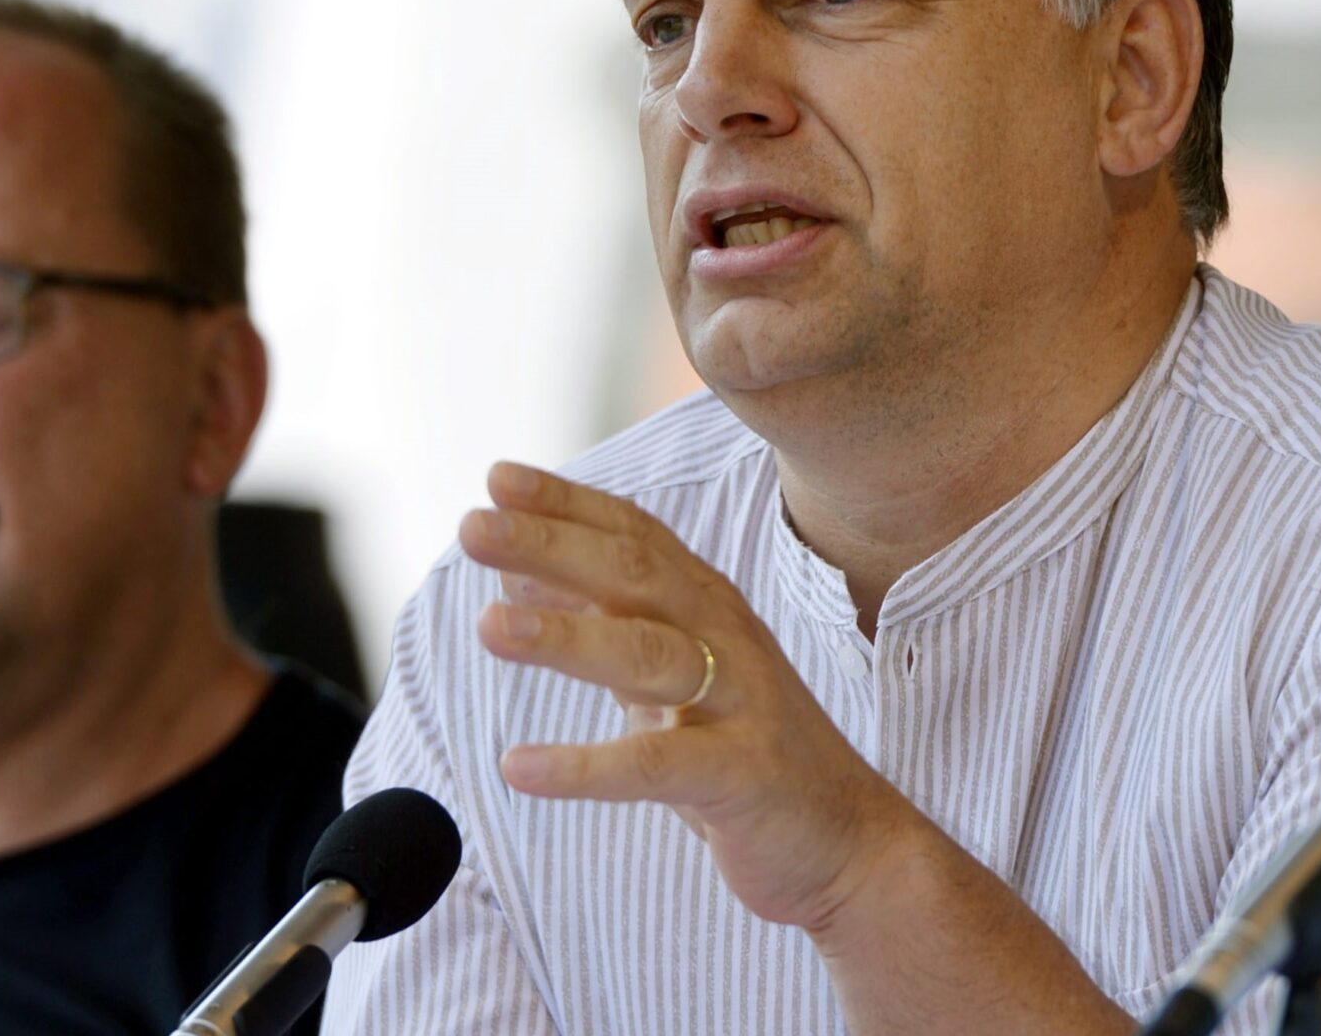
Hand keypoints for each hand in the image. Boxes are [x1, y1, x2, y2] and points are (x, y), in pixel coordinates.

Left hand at [460, 461, 920, 932]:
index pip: (635, 535)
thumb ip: (603, 620)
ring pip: (650, 654)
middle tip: (474, 527)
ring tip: (489, 627)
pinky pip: (658, 765)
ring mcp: (740, 703)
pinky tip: (520, 768)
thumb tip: (517, 574)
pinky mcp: (743, 776)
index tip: (498, 479)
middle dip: (553, 545)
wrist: (847, 840)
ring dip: (566, 637)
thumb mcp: (667, 675)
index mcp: (706, 605)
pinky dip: (586, 767)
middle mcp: (725, 638)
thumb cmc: (744, 749)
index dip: (569, 503)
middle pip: (637, 575)